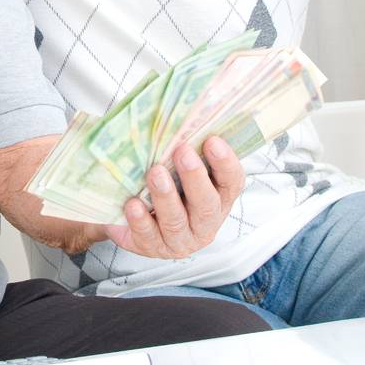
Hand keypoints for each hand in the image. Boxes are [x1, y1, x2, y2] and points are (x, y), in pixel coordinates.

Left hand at [104, 136, 244, 258]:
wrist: (134, 217)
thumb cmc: (165, 185)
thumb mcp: (178, 168)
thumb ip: (186, 149)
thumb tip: (181, 116)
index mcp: (218, 199)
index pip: (232, 182)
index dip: (225, 163)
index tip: (212, 140)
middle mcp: (204, 223)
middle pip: (206, 204)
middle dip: (195, 177)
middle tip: (182, 151)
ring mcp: (179, 239)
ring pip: (176, 221)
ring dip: (166, 196)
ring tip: (154, 173)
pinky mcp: (152, 248)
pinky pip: (148, 236)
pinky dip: (140, 220)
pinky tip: (132, 204)